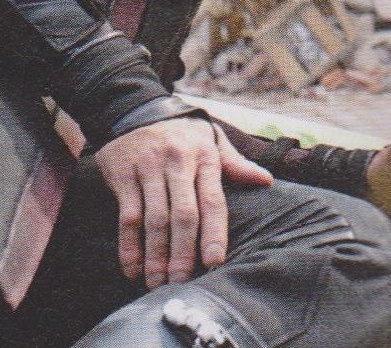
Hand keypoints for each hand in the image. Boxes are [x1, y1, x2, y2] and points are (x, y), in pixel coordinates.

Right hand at [95, 117, 272, 288]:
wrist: (136, 108)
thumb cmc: (183, 132)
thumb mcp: (212, 139)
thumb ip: (236, 164)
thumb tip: (267, 181)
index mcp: (204, 157)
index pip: (212, 200)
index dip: (214, 233)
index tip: (214, 262)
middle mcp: (177, 163)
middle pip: (182, 215)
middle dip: (183, 252)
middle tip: (182, 282)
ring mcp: (148, 169)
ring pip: (153, 220)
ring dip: (155, 255)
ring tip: (157, 283)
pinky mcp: (123, 176)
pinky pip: (126, 217)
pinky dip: (129, 247)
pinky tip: (133, 269)